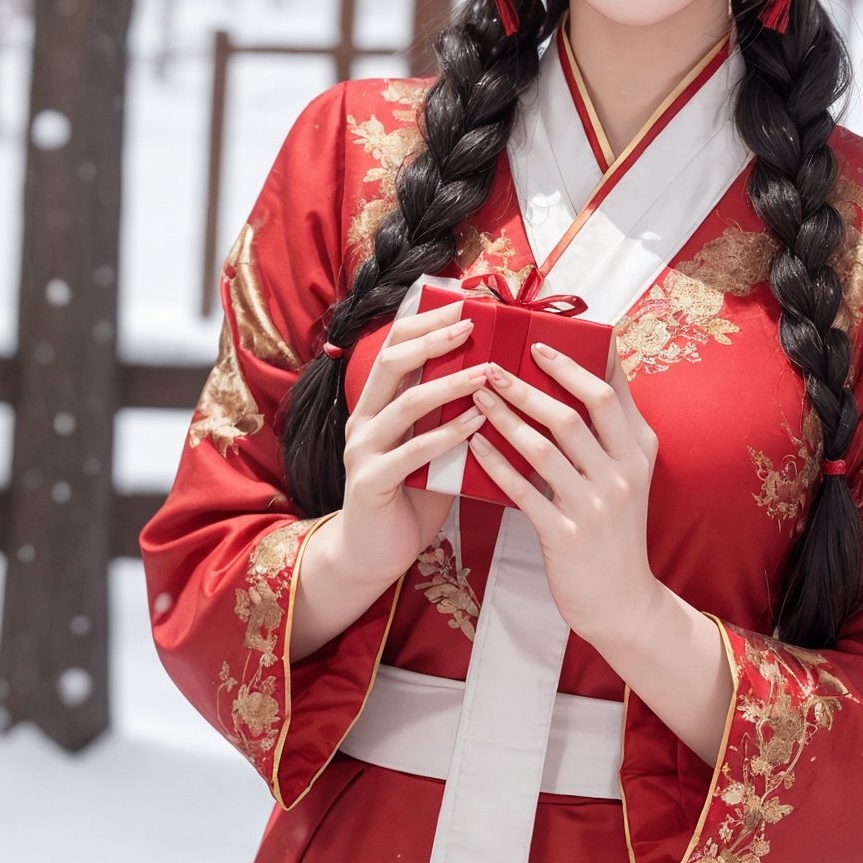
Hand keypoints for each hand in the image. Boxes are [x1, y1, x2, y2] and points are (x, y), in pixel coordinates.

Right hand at [334, 299, 490, 587]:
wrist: (372, 556)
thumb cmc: (410, 499)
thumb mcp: (432, 449)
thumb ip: (450, 417)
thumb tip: (499, 381)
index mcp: (376, 405)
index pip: (393, 347)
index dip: (424, 322)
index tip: (463, 306)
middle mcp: (364, 420)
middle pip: (392, 362)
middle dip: (433, 339)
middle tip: (472, 326)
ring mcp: (363, 451)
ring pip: (405, 404)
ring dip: (449, 384)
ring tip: (486, 373)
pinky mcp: (371, 483)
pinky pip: (412, 453)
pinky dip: (446, 436)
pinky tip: (476, 424)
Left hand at [466, 335, 661, 649]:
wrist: (621, 601)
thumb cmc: (615, 530)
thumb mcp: (628, 475)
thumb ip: (610, 432)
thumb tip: (584, 375)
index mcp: (638, 451)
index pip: (610, 391)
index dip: (576, 361)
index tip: (542, 338)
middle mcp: (622, 473)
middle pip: (577, 411)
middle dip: (532, 382)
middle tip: (494, 362)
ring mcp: (595, 504)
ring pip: (545, 446)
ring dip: (506, 415)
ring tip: (476, 394)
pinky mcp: (566, 534)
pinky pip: (523, 490)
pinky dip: (496, 463)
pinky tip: (473, 443)